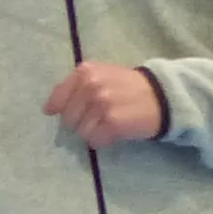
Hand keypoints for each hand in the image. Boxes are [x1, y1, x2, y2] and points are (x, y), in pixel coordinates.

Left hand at [45, 62, 164, 148]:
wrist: (162, 95)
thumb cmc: (129, 86)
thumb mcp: (102, 75)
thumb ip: (77, 86)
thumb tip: (50, 108)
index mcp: (85, 72)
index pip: (58, 97)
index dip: (58, 108)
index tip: (62, 113)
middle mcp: (91, 85)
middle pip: (68, 119)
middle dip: (80, 122)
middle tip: (98, 118)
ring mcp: (101, 104)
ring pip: (81, 132)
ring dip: (93, 132)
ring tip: (109, 123)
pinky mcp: (112, 122)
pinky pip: (95, 141)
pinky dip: (103, 141)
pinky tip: (115, 131)